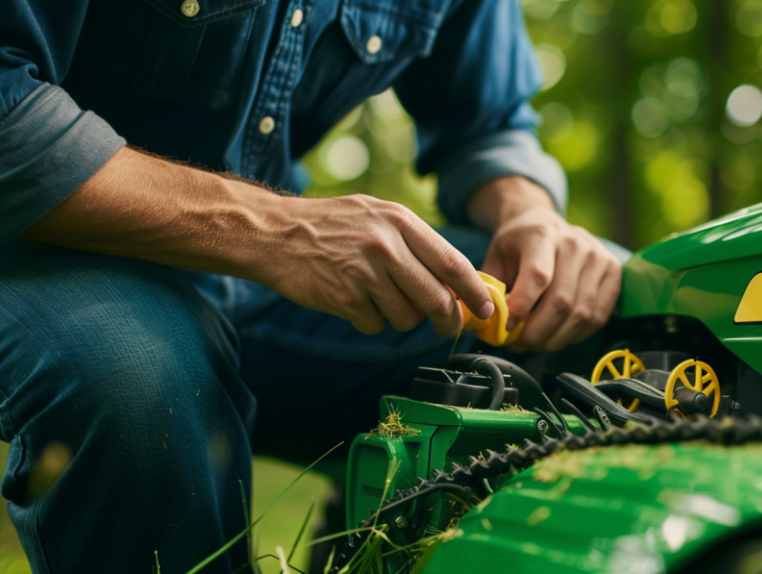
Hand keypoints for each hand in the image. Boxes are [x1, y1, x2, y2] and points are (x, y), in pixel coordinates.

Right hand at [264, 194, 493, 335]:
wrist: (274, 233)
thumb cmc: (330, 226)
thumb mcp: (377, 217)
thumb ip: (414, 244)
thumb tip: (455, 282)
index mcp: (400, 221)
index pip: (453, 263)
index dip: (475, 291)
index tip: (487, 308)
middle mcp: (387, 246)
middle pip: (438, 299)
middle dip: (448, 321)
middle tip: (448, 327)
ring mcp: (366, 273)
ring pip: (407, 318)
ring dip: (398, 317)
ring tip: (374, 296)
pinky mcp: (346, 299)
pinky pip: (375, 326)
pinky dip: (367, 320)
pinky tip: (350, 299)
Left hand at [469, 177, 621, 352]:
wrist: (544, 223)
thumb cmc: (518, 245)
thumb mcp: (496, 258)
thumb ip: (492, 290)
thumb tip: (491, 323)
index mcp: (541, 235)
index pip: (538, 277)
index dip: (522, 308)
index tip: (508, 327)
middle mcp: (574, 243)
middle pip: (561, 302)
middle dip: (537, 333)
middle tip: (520, 343)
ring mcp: (598, 257)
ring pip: (581, 314)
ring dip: (556, 339)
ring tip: (537, 342)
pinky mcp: (613, 272)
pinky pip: (599, 316)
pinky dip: (577, 335)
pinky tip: (559, 335)